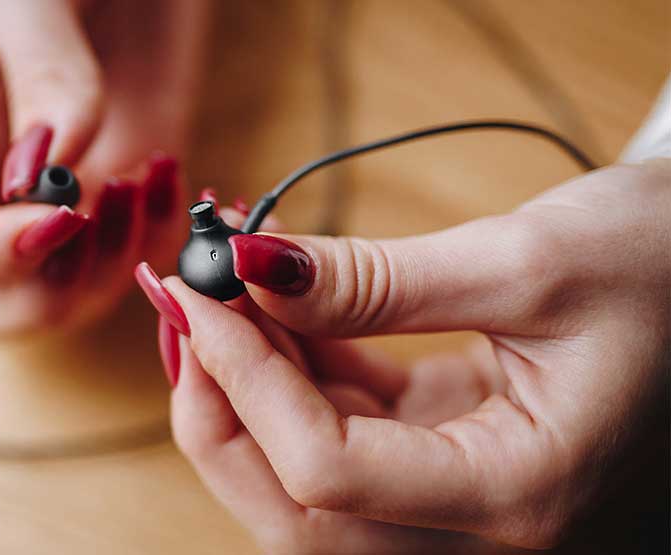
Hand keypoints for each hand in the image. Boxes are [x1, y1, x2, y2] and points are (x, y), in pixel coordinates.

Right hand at [0, 0, 206, 330]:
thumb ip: (39, 73)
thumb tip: (54, 168)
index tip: (63, 216)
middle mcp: (3, 186)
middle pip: (4, 303)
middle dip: (57, 287)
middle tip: (105, 206)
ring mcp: (76, 192)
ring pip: (81, 294)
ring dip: (122, 259)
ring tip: (148, 172)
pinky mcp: (136, 182)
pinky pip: (146, 250)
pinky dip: (170, 234)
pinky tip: (176, 173)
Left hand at [138, 160, 669, 551]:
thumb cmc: (667, 267)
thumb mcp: (527, 261)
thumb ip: (377, 282)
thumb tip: (253, 272)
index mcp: (520, 495)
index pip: (331, 474)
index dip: (247, 381)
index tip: (201, 291)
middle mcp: (484, 523)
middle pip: (299, 509)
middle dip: (222, 406)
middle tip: (185, 306)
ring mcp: (458, 494)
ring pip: (307, 477)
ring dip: (250, 385)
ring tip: (223, 291)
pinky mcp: (443, 451)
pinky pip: (340, 430)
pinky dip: (294, 372)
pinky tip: (276, 306)